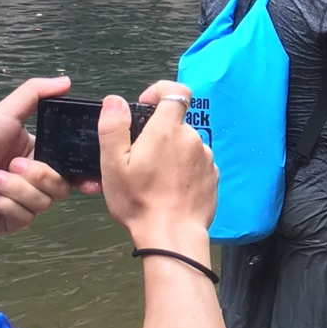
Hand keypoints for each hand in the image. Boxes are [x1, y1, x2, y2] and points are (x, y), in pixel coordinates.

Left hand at [0, 75, 77, 236]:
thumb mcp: (5, 114)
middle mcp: (37, 183)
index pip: (72, 169)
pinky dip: (4, 204)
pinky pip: (24, 217)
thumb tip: (67, 81)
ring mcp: (25, 205)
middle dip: (36, 176)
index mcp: (41, 158)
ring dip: (14, 189)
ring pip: (42, 203)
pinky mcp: (12, 222)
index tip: (89, 179)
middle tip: (11, 165)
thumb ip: (36, 94)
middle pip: (61, 188)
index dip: (83, 174)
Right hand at [98, 82, 216, 248]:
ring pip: (185, 145)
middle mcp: (193, 138)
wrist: (173, 236)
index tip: (144, 106)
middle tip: (139, 160)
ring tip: (154, 179)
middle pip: (175, 124)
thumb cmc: (139, 201)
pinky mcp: (214, 177)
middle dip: (158, 134)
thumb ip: (113, 127)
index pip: (175, 92)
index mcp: (167, 130)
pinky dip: (184, 170)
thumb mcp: (113, 164)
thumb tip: (116, 101)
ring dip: (171, 154)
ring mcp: (207, 158)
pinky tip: (170, 190)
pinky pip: (196, 164)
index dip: (159, 92)